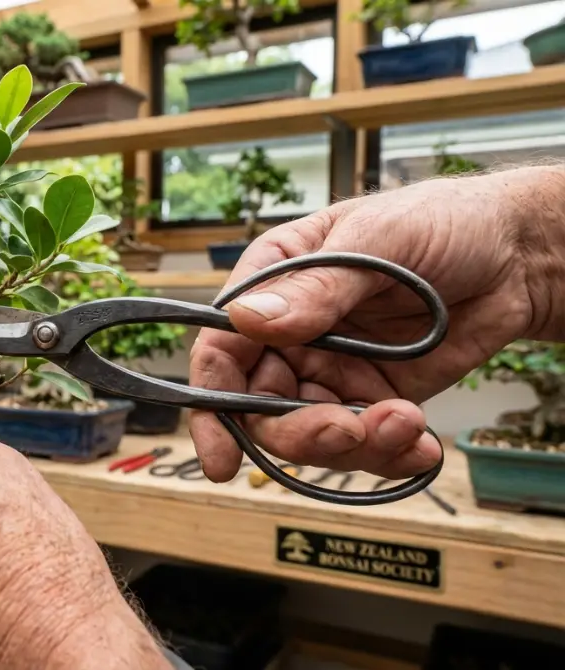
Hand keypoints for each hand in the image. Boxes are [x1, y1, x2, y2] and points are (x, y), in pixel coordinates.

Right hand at [190, 165, 564, 481]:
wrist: (520, 253)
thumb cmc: (442, 222)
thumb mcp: (376, 242)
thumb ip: (315, 286)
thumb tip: (249, 319)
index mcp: (271, 284)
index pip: (222, 350)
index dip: (211, 403)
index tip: (223, 455)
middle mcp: (291, 334)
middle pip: (261, 408)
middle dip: (300, 433)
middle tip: (349, 431)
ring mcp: (331, 369)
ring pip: (311, 435)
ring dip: (355, 445)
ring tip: (406, 426)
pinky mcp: (374, 397)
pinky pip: (364, 443)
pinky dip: (389, 454)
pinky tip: (421, 444)